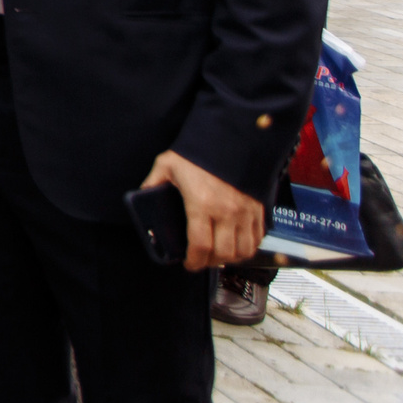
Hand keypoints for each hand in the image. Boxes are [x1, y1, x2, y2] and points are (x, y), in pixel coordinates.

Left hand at [142, 151, 265, 270]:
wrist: (232, 138)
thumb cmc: (198, 152)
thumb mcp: (168, 164)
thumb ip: (153, 182)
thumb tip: (142, 195)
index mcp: (202, 204)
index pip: (200, 246)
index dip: (194, 261)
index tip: (188, 264)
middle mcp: (227, 212)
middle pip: (223, 254)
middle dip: (210, 263)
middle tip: (201, 261)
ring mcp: (246, 212)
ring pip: (243, 250)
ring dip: (230, 258)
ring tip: (218, 256)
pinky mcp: (259, 209)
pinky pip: (258, 238)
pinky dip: (248, 247)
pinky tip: (236, 244)